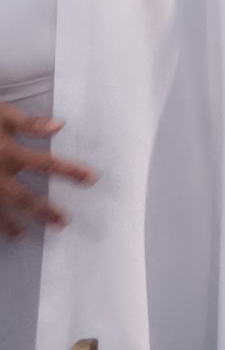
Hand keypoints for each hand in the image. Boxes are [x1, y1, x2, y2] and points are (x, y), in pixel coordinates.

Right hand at [0, 104, 94, 236]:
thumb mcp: (2, 115)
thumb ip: (29, 124)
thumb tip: (59, 125)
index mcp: (9, 153)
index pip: (46, 164)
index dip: (70, 171)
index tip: (91, 179)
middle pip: (23, 198)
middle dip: (44, 211)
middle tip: (63, 222)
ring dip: (9, 225)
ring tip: (21, 235)